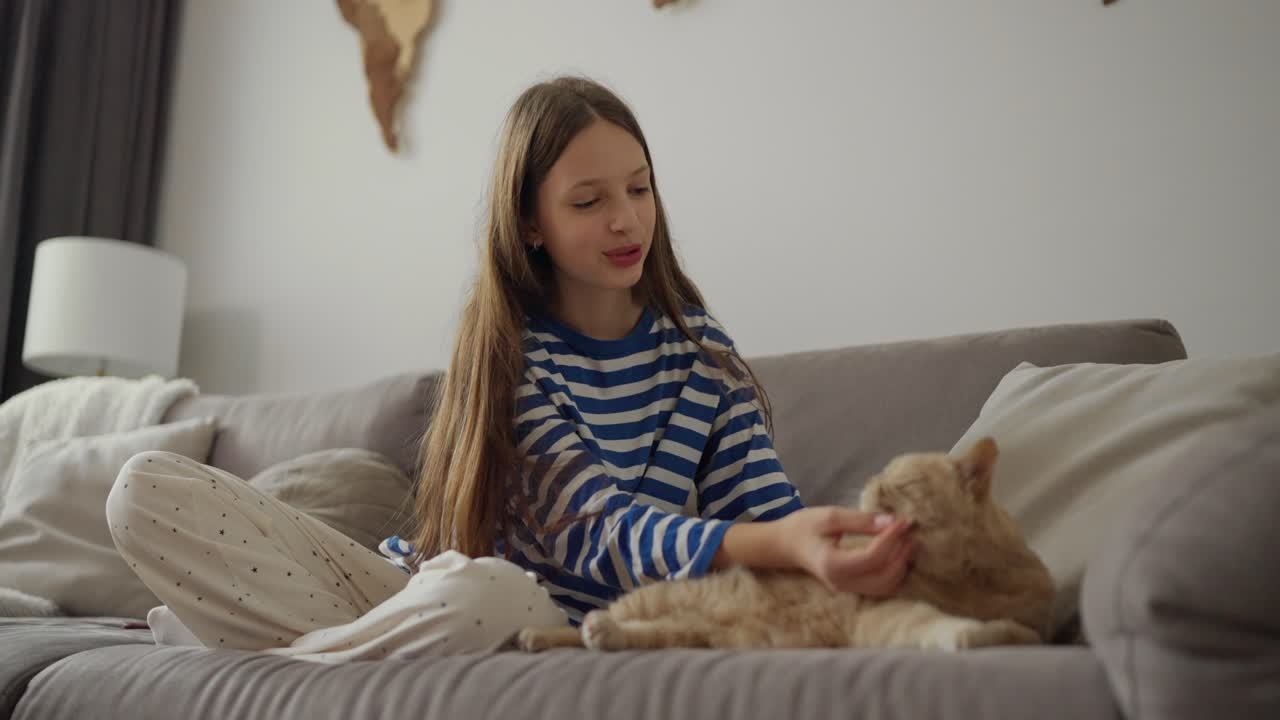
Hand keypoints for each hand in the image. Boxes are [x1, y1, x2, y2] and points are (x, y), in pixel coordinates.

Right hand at [776, 506, 916, 596]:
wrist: (787, 545)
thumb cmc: (805, 527)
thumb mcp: (830, 517)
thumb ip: (861, 520)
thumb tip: (891, 521)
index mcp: (833, 565)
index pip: (873, 557)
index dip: (893, 538)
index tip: (904, 521)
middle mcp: (842, 582)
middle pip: (885, 577)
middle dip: (903, 554)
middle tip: (910, 531)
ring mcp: (848, 588)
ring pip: (886, 586)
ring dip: (902, 564)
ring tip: (909, 540)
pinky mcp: (853, 587)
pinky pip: (882, 586)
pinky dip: (895, 571)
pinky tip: (899, 552)